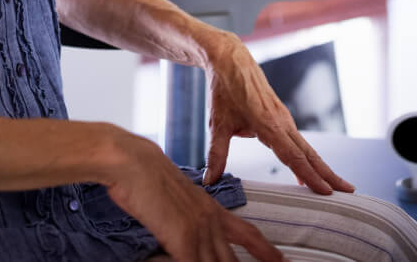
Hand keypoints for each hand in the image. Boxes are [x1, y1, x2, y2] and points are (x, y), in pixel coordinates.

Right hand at [102, 130, 283, 261]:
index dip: (266, 250)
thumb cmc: (147, 177)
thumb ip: (186, 217)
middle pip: (234, 259)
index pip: (248, 234)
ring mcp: (198, 230)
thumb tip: (184, 233)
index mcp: (212, 208)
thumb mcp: (176, 198)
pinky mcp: (183, 239)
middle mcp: (210, 220)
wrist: (135, 163)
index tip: (280, 260)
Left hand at [202, 35, 354, 194]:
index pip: (294, 157)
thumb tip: (209, 180)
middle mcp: (282, 122)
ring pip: (306, 147)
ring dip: (321, 166)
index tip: (327, 192)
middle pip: (309, 154)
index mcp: (269, 125)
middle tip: (348, 191)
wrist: (229, 59)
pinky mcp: (280, 116)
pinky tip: (308, 169)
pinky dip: (308, 157)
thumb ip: (216, 154)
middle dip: (329, 174)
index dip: (311, 176)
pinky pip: (298, 140)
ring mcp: (283, 118)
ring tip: (335, 185)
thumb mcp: (216, 124)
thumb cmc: (224, 89)